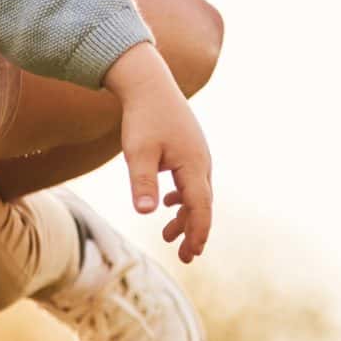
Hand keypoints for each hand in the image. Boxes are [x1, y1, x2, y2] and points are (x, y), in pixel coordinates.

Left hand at [103, 44, 214, 262]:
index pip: (201, 208)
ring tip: (167, 234)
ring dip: (185, 215)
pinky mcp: (188, 148)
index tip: (191, 254)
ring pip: (196, 193)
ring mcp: (197, 154)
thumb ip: (142, 182)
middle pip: (202, 204)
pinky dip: (181, 197)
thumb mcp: (138, 152)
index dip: (197, 233)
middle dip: (194, 231)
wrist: (148, 83)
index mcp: (193, 165)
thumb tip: (147, 212)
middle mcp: (201, 162)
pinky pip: (190, 180)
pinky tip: (167, 203)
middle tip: (185, 257)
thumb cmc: (142, 118)